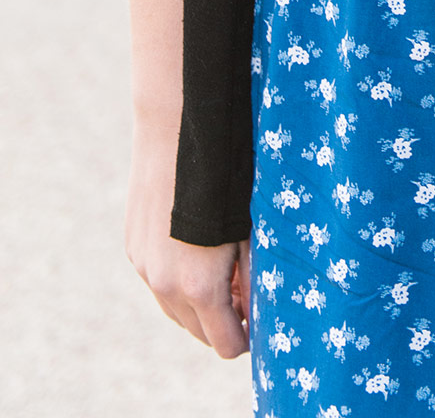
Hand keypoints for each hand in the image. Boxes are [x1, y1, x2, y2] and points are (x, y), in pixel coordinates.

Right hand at [125, 117, 249, 359]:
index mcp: (200, 286)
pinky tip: (196, 248)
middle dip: (223, 320)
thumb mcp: (252, 228)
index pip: (225, 344)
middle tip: (244, 291)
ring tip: (222, 268)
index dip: (246, 338)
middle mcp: (166, 285)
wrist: (178, 132)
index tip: (258, 321)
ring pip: (174, 310)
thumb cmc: (227, 176)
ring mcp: (145, 268)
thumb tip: (259, 310)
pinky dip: (177, 279)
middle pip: (198, 332)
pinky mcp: (133, 248)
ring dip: (198, 303)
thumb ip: (254, 277)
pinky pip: (158, 281)